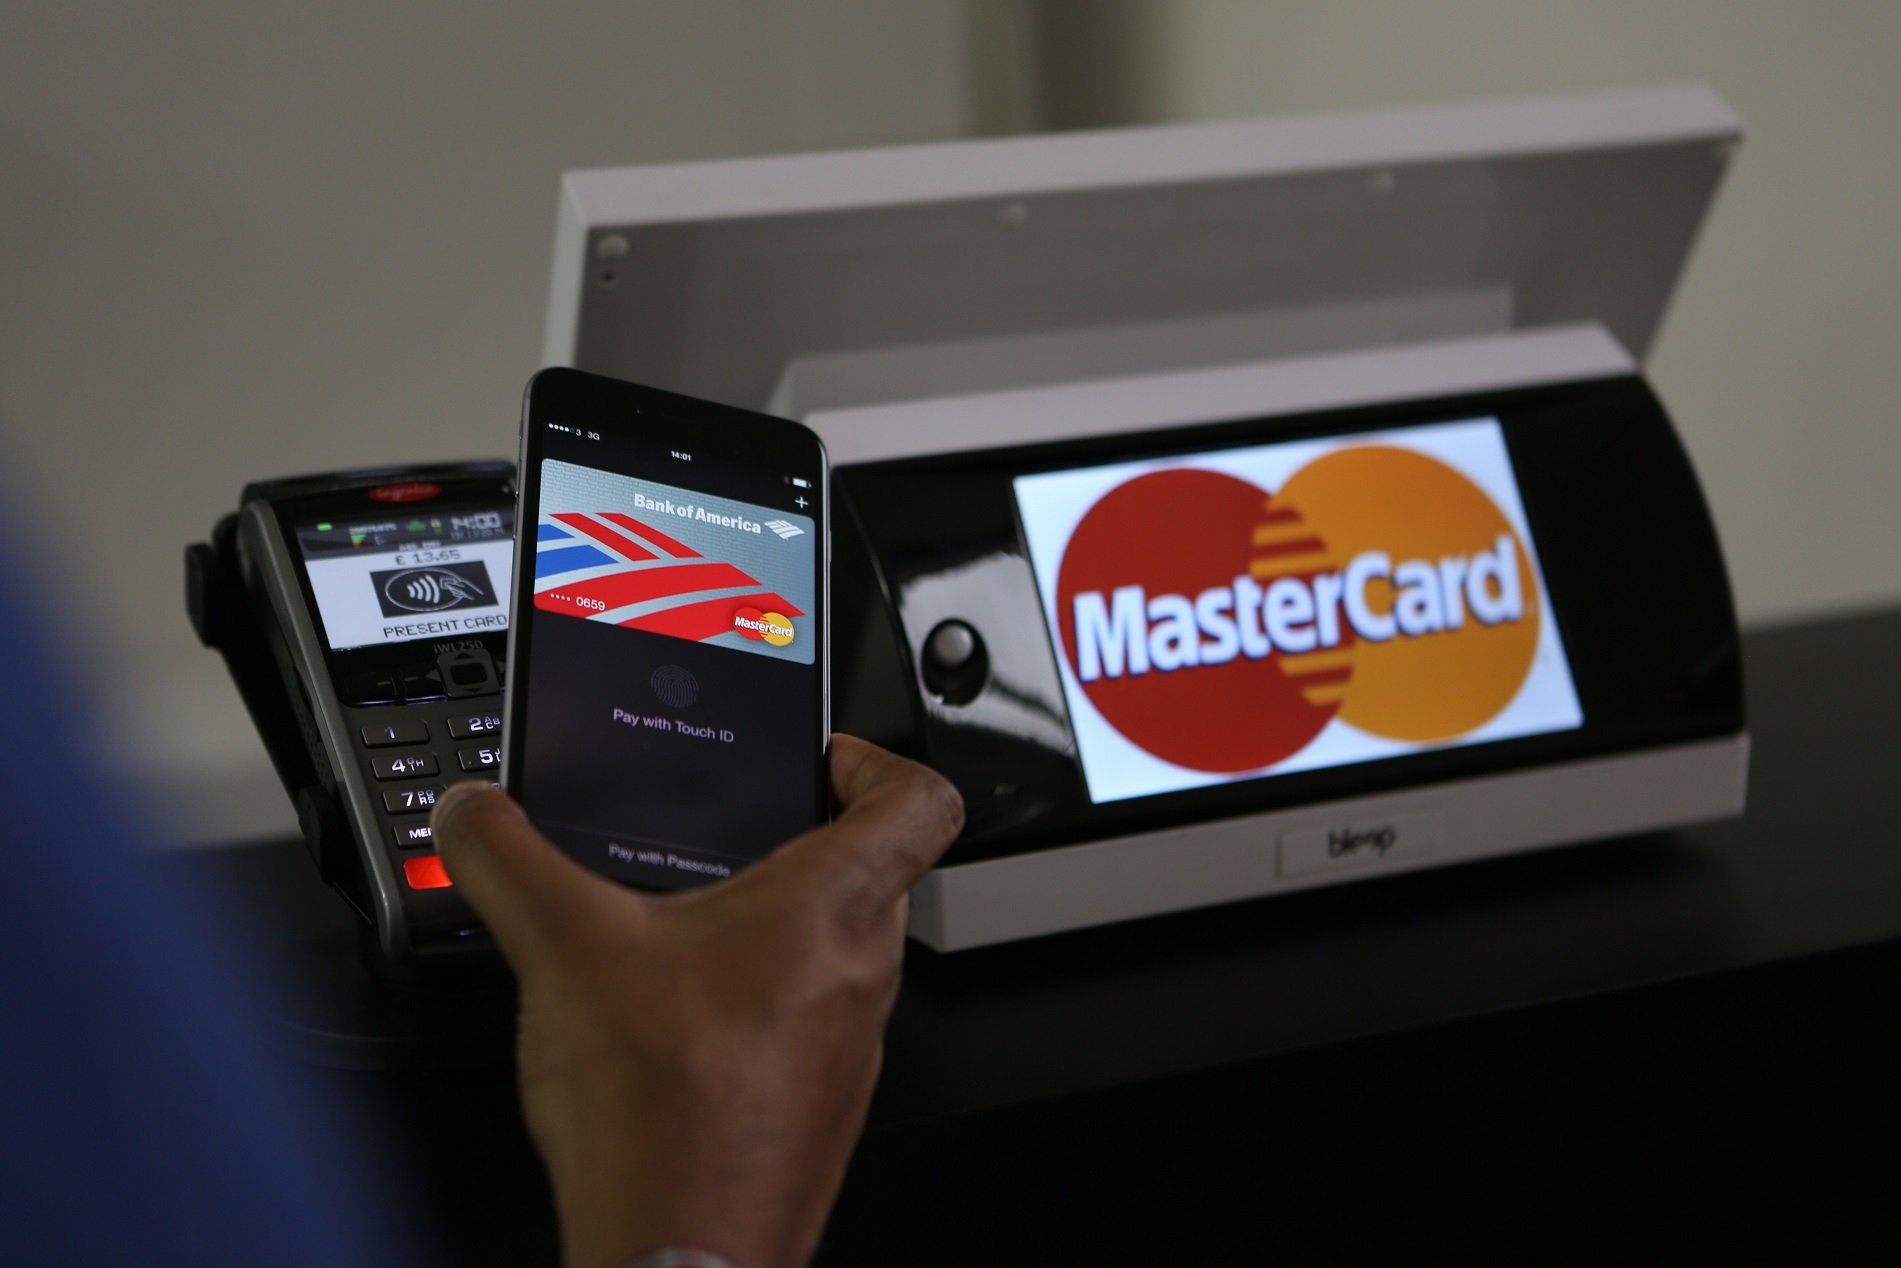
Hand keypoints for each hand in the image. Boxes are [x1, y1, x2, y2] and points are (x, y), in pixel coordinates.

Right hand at [429, 736, 963, 1267]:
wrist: (678, 1253)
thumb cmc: (664, 1113)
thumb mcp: (563, 947)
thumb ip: (507, 860)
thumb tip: (474, 812)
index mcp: (832, 905)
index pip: (921, 799)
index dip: (878, 758)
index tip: (827, 756)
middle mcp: (861, 971)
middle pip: (873, 871)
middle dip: (802, 842)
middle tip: (735, 834)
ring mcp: (848, 1045)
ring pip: (835, 952)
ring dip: (773, 928)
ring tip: (689, 926)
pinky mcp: (819, 1104)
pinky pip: (806, 1024)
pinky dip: (755, 1003)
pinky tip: (677, 1019)